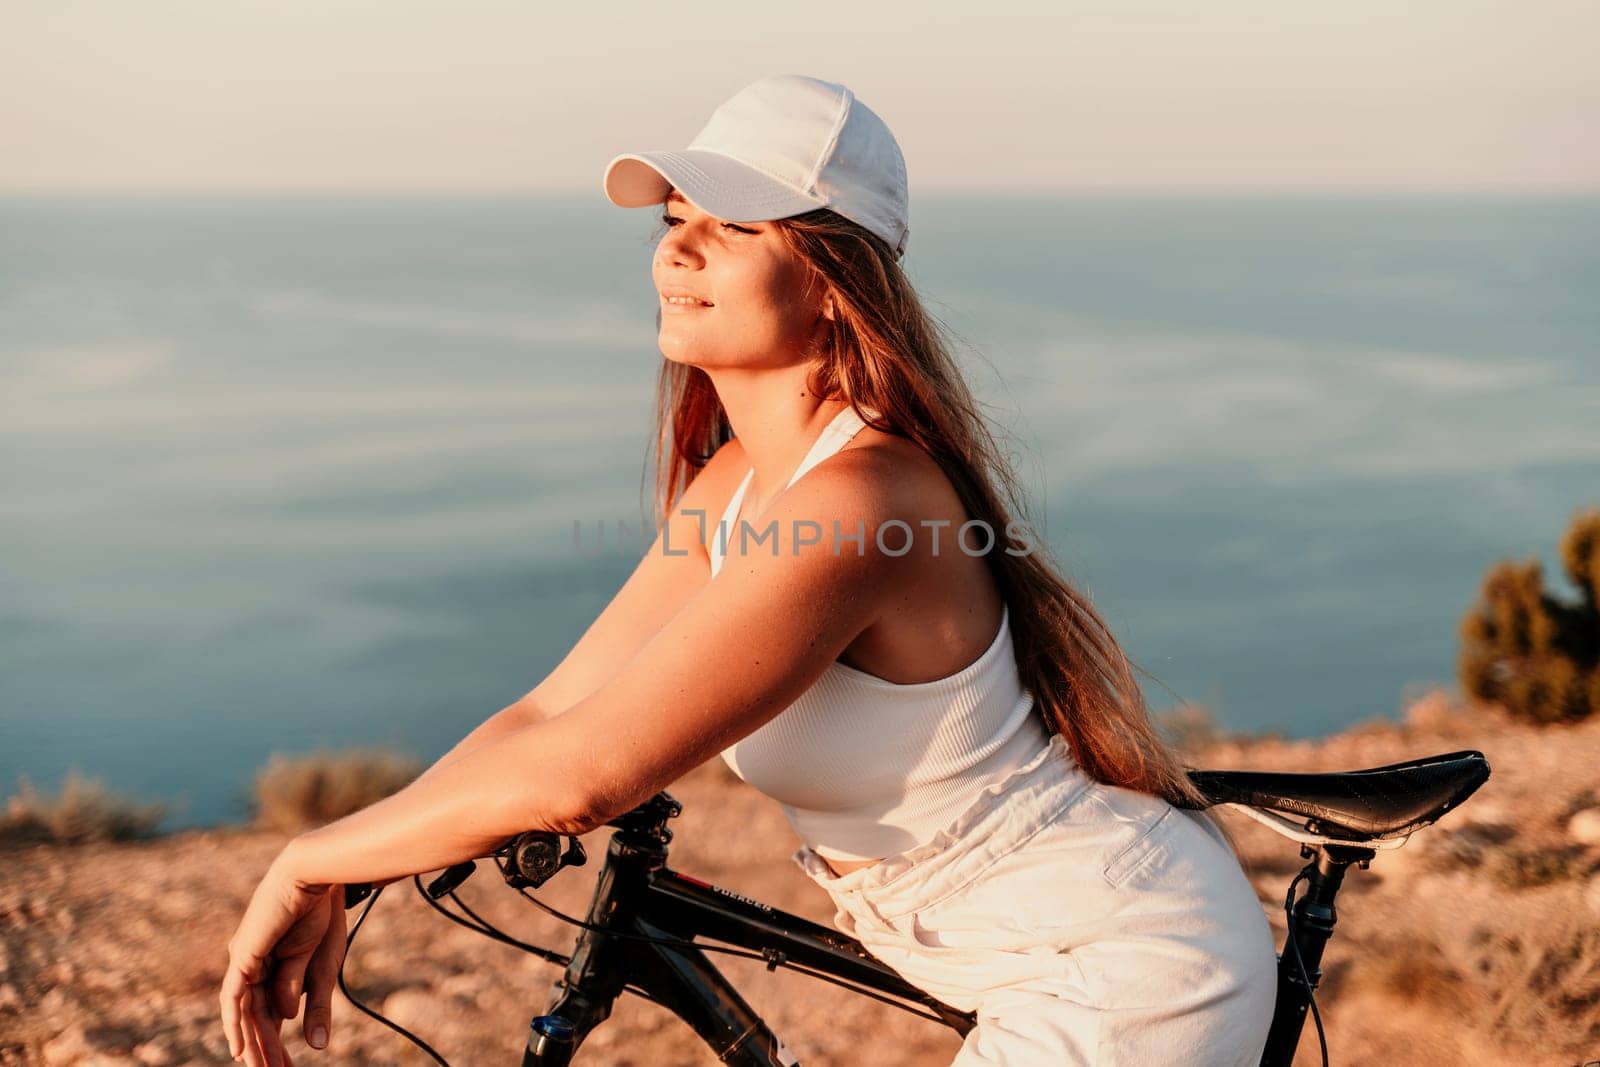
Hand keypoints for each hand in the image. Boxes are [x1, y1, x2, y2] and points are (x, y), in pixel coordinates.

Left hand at [219, 850, 346, 1065]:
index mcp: (274, 966)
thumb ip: (316, 1007)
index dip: (279, 1043)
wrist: (316, 879)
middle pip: (257, 1018)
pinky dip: (235, 1025)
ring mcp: (246, 961)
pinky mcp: (243, 956)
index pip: (272, 1014)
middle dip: (266, 1050)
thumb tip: (314, 1045)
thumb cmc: (323, 916)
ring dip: (254, 1044)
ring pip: (246, 1013)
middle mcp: (255, 966)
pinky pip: (234, 999)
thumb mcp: (323, 971)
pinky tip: (240, 1050)